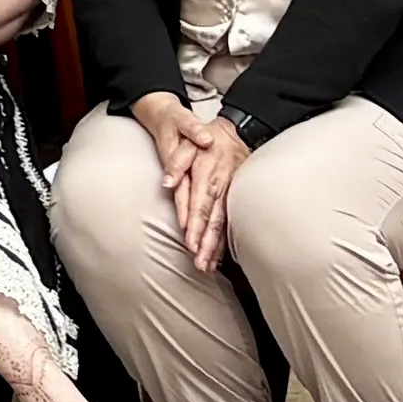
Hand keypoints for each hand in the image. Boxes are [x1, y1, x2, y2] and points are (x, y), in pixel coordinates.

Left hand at [146, 100, 247, 273]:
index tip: (191, 243)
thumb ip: (177, 162)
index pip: (200, 205)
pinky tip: (219, 256)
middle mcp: (220, 190)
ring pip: (223, 226)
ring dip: (215, 247)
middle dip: (207, 244)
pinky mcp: (234, 201)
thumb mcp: (187, 143)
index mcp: (208, 177)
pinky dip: (224, 241)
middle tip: (200, 263)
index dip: (196, 225)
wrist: (235, 135)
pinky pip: (229, 224)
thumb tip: (167, 181)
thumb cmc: (207, 140)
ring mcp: (229, 197)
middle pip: (213, 221)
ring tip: (208, 266)